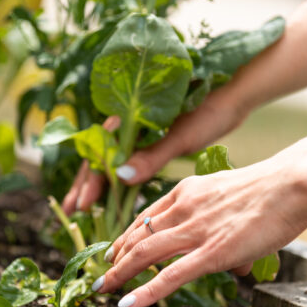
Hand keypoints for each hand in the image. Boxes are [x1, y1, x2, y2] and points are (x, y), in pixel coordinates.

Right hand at [61, 92, 247, 214]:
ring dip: (97, 184)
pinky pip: (125, 161)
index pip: (101, 152)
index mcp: (129, 117)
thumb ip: (151, 156)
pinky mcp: (150, 139)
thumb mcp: (181, 136)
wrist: (233, 95)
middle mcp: (128, 123)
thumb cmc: (209, 110)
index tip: (83, 204)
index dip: (91, 180)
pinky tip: (113, 195)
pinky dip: (117, 180)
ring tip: (83, 208)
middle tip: (73, 211)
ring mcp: (137, 132)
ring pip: (110, 160)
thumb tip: (121, 177)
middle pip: (99, 156)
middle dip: (86, 184)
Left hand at [92, 160, 306, 306]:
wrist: (291, 182)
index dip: (125, 236)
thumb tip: (231, 265)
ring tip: (102, 289)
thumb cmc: (272, 190)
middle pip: (136, 235)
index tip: (115, 251)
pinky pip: (170, 276)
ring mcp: (195, 231)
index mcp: (186, 191)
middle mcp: (182, 208)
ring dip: (119, 274)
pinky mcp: (211, 252)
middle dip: (114, 258)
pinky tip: (129, 304)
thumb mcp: (231, 197)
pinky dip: (145, 292)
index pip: (145, 216)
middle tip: (102, 274)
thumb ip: (221, 225)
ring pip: (143, 253)